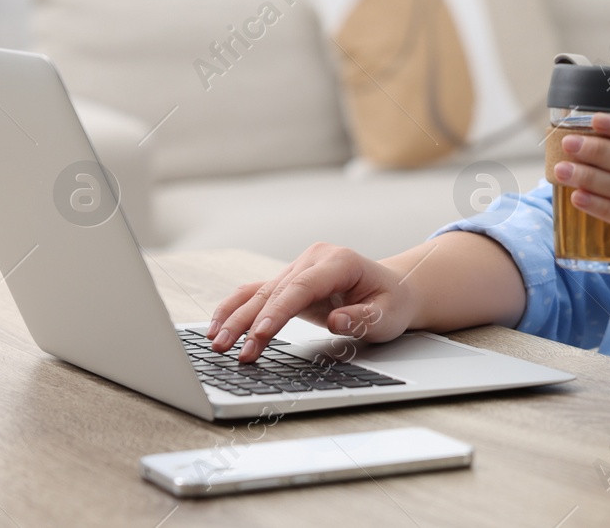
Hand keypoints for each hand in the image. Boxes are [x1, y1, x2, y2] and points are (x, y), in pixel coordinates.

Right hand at [207, 242, 418, 362]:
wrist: (394, 288)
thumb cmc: (391, 302)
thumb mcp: (388, 315)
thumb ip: (363, 318)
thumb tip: (337, 321)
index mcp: (338, 262)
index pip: (301, 287)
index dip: (278, 311)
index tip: (259, 335)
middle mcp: (314, 259)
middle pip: (274, 291)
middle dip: (248, 322)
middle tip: (227, 349)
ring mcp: (298, 267)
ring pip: (259, 293)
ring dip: (235, 317)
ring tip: (215, 342)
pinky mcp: (288, 281)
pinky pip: (257, 293)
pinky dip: (235, 309)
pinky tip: (217, 326)